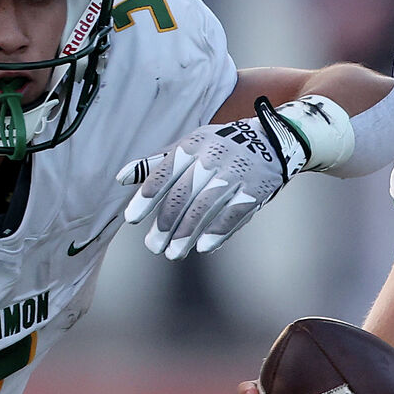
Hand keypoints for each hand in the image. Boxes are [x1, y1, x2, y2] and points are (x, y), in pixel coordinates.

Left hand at [118, 111, 294, 259]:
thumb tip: (121, 178)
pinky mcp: (256, 187)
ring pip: (207, 205)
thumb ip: (156, 162)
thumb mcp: (189, 146)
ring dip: (188, 232)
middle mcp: (213, 156)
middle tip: (153, 245)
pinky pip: (234, 212)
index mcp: (193, 144)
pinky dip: (218, 230)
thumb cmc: (220, 147)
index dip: (147, 196)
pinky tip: (203, 247)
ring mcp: (236, 172)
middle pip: (184, 193)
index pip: (164, 172)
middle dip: (166, 222)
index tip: (132, 219)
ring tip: (174, 253)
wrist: (273, 140)